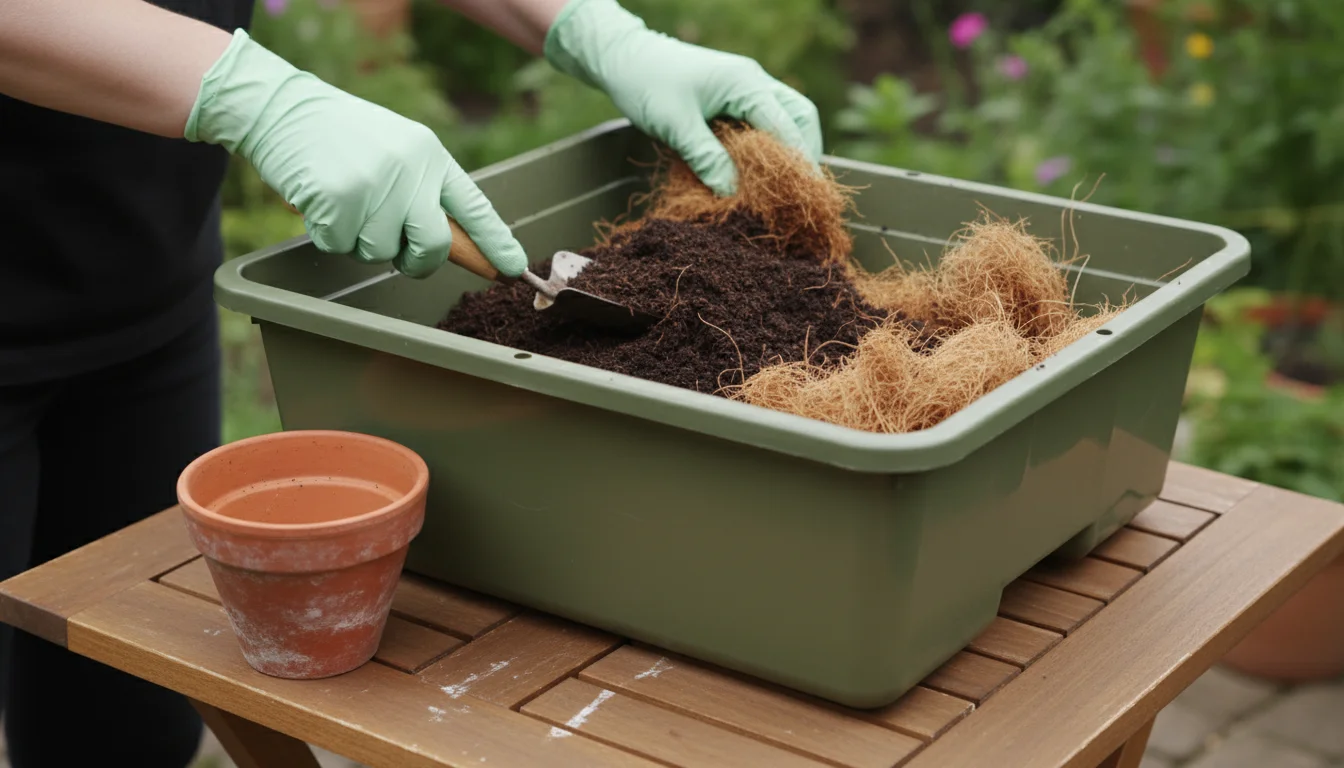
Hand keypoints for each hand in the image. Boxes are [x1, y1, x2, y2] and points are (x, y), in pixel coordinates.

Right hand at [184, 30, 527, 278]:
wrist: (282, 108)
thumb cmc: (341, 136)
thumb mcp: (396, 151)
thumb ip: (424, 191)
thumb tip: (451, 244)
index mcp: (430, 156)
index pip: (474, 207)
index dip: (495, 242)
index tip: (514, 269)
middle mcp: (410, 170)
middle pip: (433, 246)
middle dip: (416, 260)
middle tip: (396, 248)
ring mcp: (376, 185)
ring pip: (381, 252)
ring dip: (359, 240)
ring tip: (344, 200)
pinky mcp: (339, 200)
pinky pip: (342, 247)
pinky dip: (327, 234)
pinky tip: (320, 201)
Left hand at [543, 0, 822, 196]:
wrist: (624, 59)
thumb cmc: (647, 84)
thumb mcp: (675, 125)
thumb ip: (706, 159)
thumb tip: (733, 194)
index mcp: (745, 83)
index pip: (787, 127)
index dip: (797, 164)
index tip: (802, 196)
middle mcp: (754, 82)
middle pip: (800, 117)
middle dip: (804, 154)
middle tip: (799, 191)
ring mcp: (745, 88)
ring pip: (785, 118)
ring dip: (788, 150)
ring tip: (782, 186)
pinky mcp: (733, 97)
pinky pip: (764, 121)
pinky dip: (768, 146)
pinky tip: (758, 171)